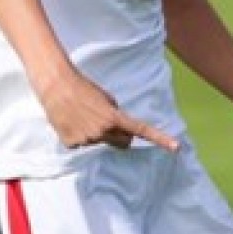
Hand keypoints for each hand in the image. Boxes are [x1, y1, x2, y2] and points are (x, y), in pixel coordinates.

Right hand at [36, 68, 179, 151]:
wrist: (56, 86)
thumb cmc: (83, 87)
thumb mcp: (107, 98)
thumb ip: (116, 115)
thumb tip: (118, 128)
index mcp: (114, 118)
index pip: (142, 130)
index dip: (161, 139)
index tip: (176, 147)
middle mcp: (103, 132)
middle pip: (123, 143)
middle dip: (121, 136)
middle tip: (109, 122)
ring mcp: (87, 140)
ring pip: (100, 142)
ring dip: (96, 133)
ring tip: (82, 116)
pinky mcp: (72, 144)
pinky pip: (82, 144)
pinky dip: (79, 135)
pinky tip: (71, 122)